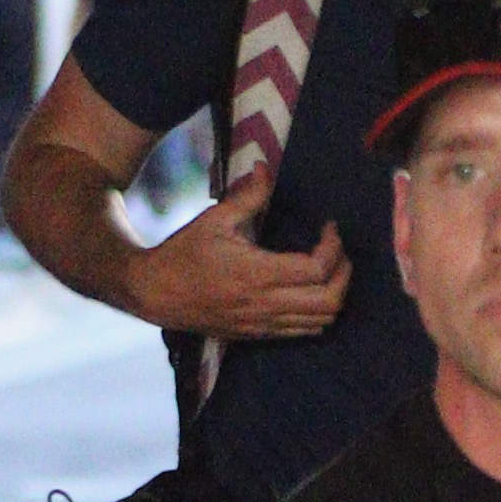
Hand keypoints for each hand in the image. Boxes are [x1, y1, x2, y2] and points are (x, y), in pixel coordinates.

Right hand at [125, 197, 351, 340]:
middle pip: (329, 301)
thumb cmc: (183, 254)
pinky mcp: (258, 334)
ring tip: (331, 270)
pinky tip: (312, 290)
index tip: (329, 228)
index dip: (333, 248)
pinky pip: (303, 331)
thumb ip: (248, 196)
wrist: (156, 294)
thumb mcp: (214, 218)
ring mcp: (262, 324)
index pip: (316, 268)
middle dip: (344, 274)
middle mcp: (264, 304)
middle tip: (339, 251)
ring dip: (335, 295)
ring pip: (321, 322)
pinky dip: (318, 313)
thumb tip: (265, 167)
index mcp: (257, 274)